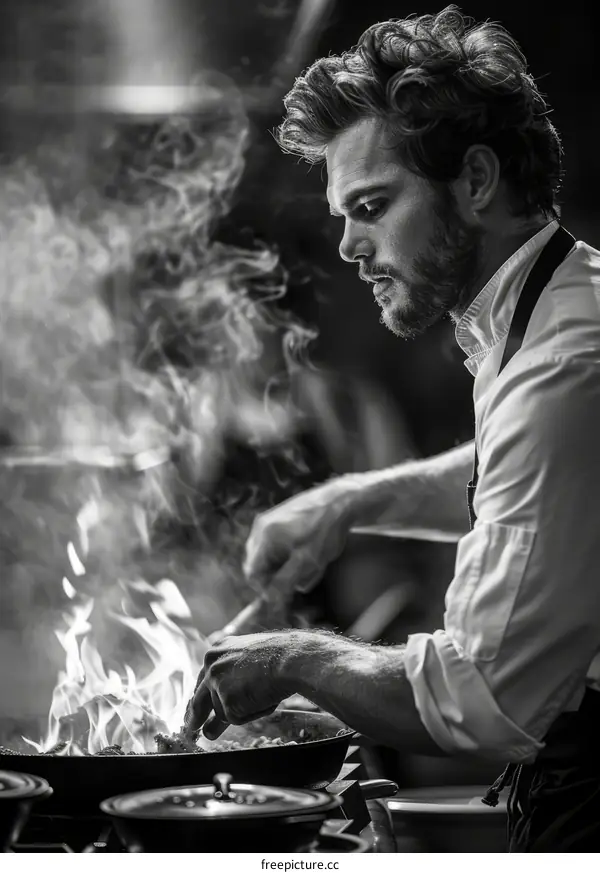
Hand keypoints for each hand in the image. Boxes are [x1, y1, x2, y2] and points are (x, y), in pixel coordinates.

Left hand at [184, 632, 294, 738]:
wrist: (289, 658)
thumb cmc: (278, 656)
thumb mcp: (248, 658)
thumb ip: (231, 674)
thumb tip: (224, 696)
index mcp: (216, 652)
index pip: (203, 680)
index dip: (202, 696)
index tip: (198, 707)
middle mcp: (211, 667)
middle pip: (198, 700)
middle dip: (195, 718)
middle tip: (193, 728)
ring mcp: (217, 685)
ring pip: (223, 713)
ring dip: (241, 711)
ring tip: (262, 695)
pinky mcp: (227, 703)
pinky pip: (236, 719)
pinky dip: (251, 715)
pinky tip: (263, 699)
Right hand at [243, 478, 358, 600]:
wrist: (341, 500)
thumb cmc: (323, 531)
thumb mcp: (306, 562)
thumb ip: (284, 582)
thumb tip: (269, 601)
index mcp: (263, 537)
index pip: (252, 573)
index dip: (266, 590)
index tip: (284, 597)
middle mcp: (260, 528)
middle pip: (259, 565)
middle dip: (279, 576)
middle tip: (302, 578)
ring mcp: (270, 521)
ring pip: (271, 557)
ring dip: (288, 566)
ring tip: (313, 564)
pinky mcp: (280, 519)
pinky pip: (278, 546)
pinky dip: (292, 555)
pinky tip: (311, 553)